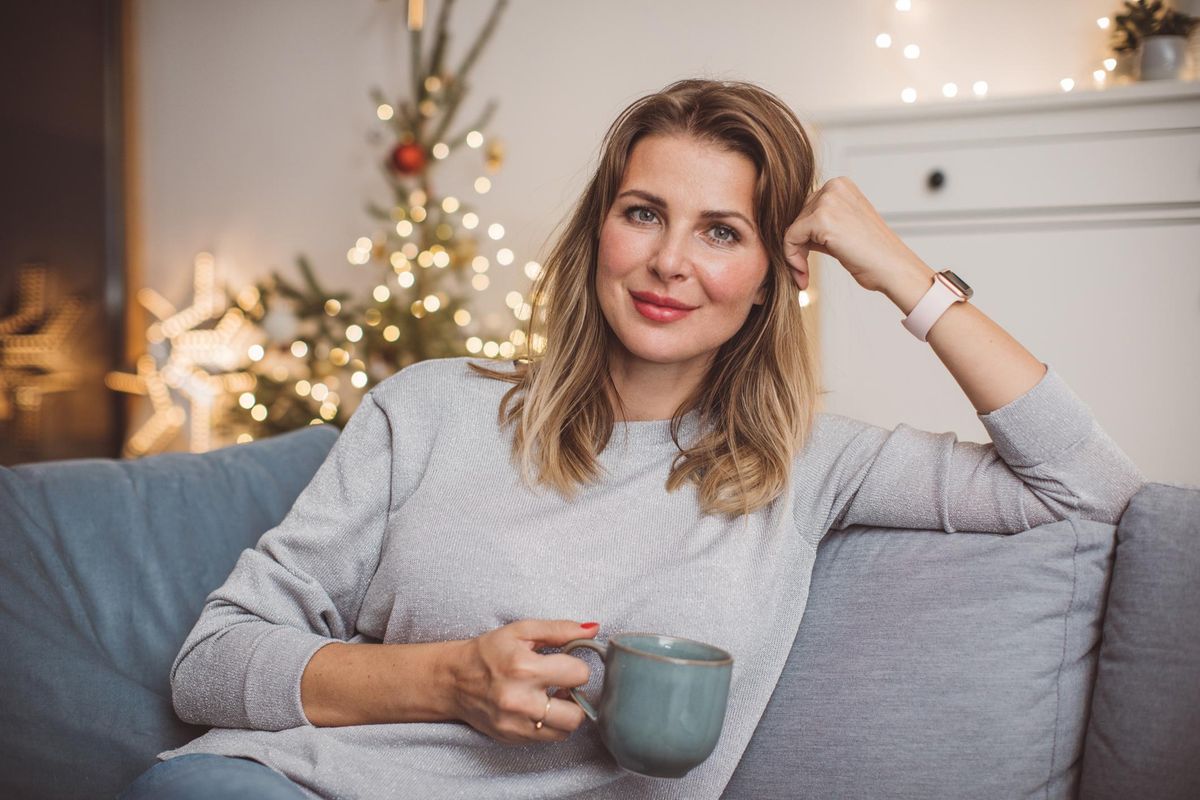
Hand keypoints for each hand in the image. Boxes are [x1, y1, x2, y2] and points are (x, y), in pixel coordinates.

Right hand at [449, 619, 596, 743]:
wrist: (453, 680)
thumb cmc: (489, 651)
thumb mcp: (522, 630)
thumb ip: (560, 629)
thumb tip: (594, 629)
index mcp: (524, 668)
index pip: (579, 675)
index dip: (577, 667)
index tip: (567, 663)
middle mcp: (519, 700)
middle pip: (576, 715)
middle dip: (576, 698)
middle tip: (564, 686)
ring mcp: (514, 724)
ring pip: (564, 731)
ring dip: (565, 715)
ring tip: (552, 698)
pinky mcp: (510, 738)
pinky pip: (546, 739)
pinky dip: (548, 725)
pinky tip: (538, 708)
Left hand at [783, 176, 929, 293]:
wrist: (893, 268)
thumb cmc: (873, 255)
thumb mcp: (843, 230)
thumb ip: (818, 225)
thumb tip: (789, 232)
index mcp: (840, 185)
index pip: (805, 209)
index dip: (803, 238)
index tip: (805, 261)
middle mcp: (834, 186)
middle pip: (796, 218)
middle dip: (797, 247)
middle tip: (803, 272)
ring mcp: (828, 200)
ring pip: (791, 228)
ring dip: (794, 256)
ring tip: (804, 276)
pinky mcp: (821, 219)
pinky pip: (790, 238)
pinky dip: (792, 259)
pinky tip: (803, 275)